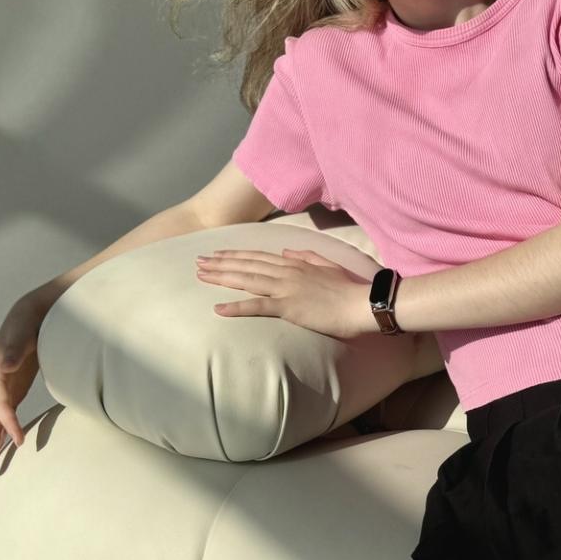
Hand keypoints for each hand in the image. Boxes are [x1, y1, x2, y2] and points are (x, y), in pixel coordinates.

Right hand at [0, 295, 46, 474]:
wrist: (32, 312)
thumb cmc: (29, 320)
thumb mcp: (24, 329)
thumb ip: (15, 347)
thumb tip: (5, 366)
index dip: (7, 423)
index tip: (18, 442)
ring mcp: (0, 386)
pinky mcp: (11, 388)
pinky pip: (4, 415)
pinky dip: (2, 432)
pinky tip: (4, 447)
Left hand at [195, 247, 375, 339]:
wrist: (361, 303)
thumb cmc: (348, 289)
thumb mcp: (327, 265)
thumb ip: (306, 256)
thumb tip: (287, 251)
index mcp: (295, 263)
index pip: (258, 256)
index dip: (236, 254)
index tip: (218, 254)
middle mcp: (286, 271)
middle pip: (246, 265)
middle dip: (220, 263)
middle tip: (198, 262)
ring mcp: (286, 288)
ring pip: (247, 280)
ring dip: (222, 278)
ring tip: (201, 276)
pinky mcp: (288, 307)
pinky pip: (257, 306)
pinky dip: (236, 306)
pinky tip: (218, 308)